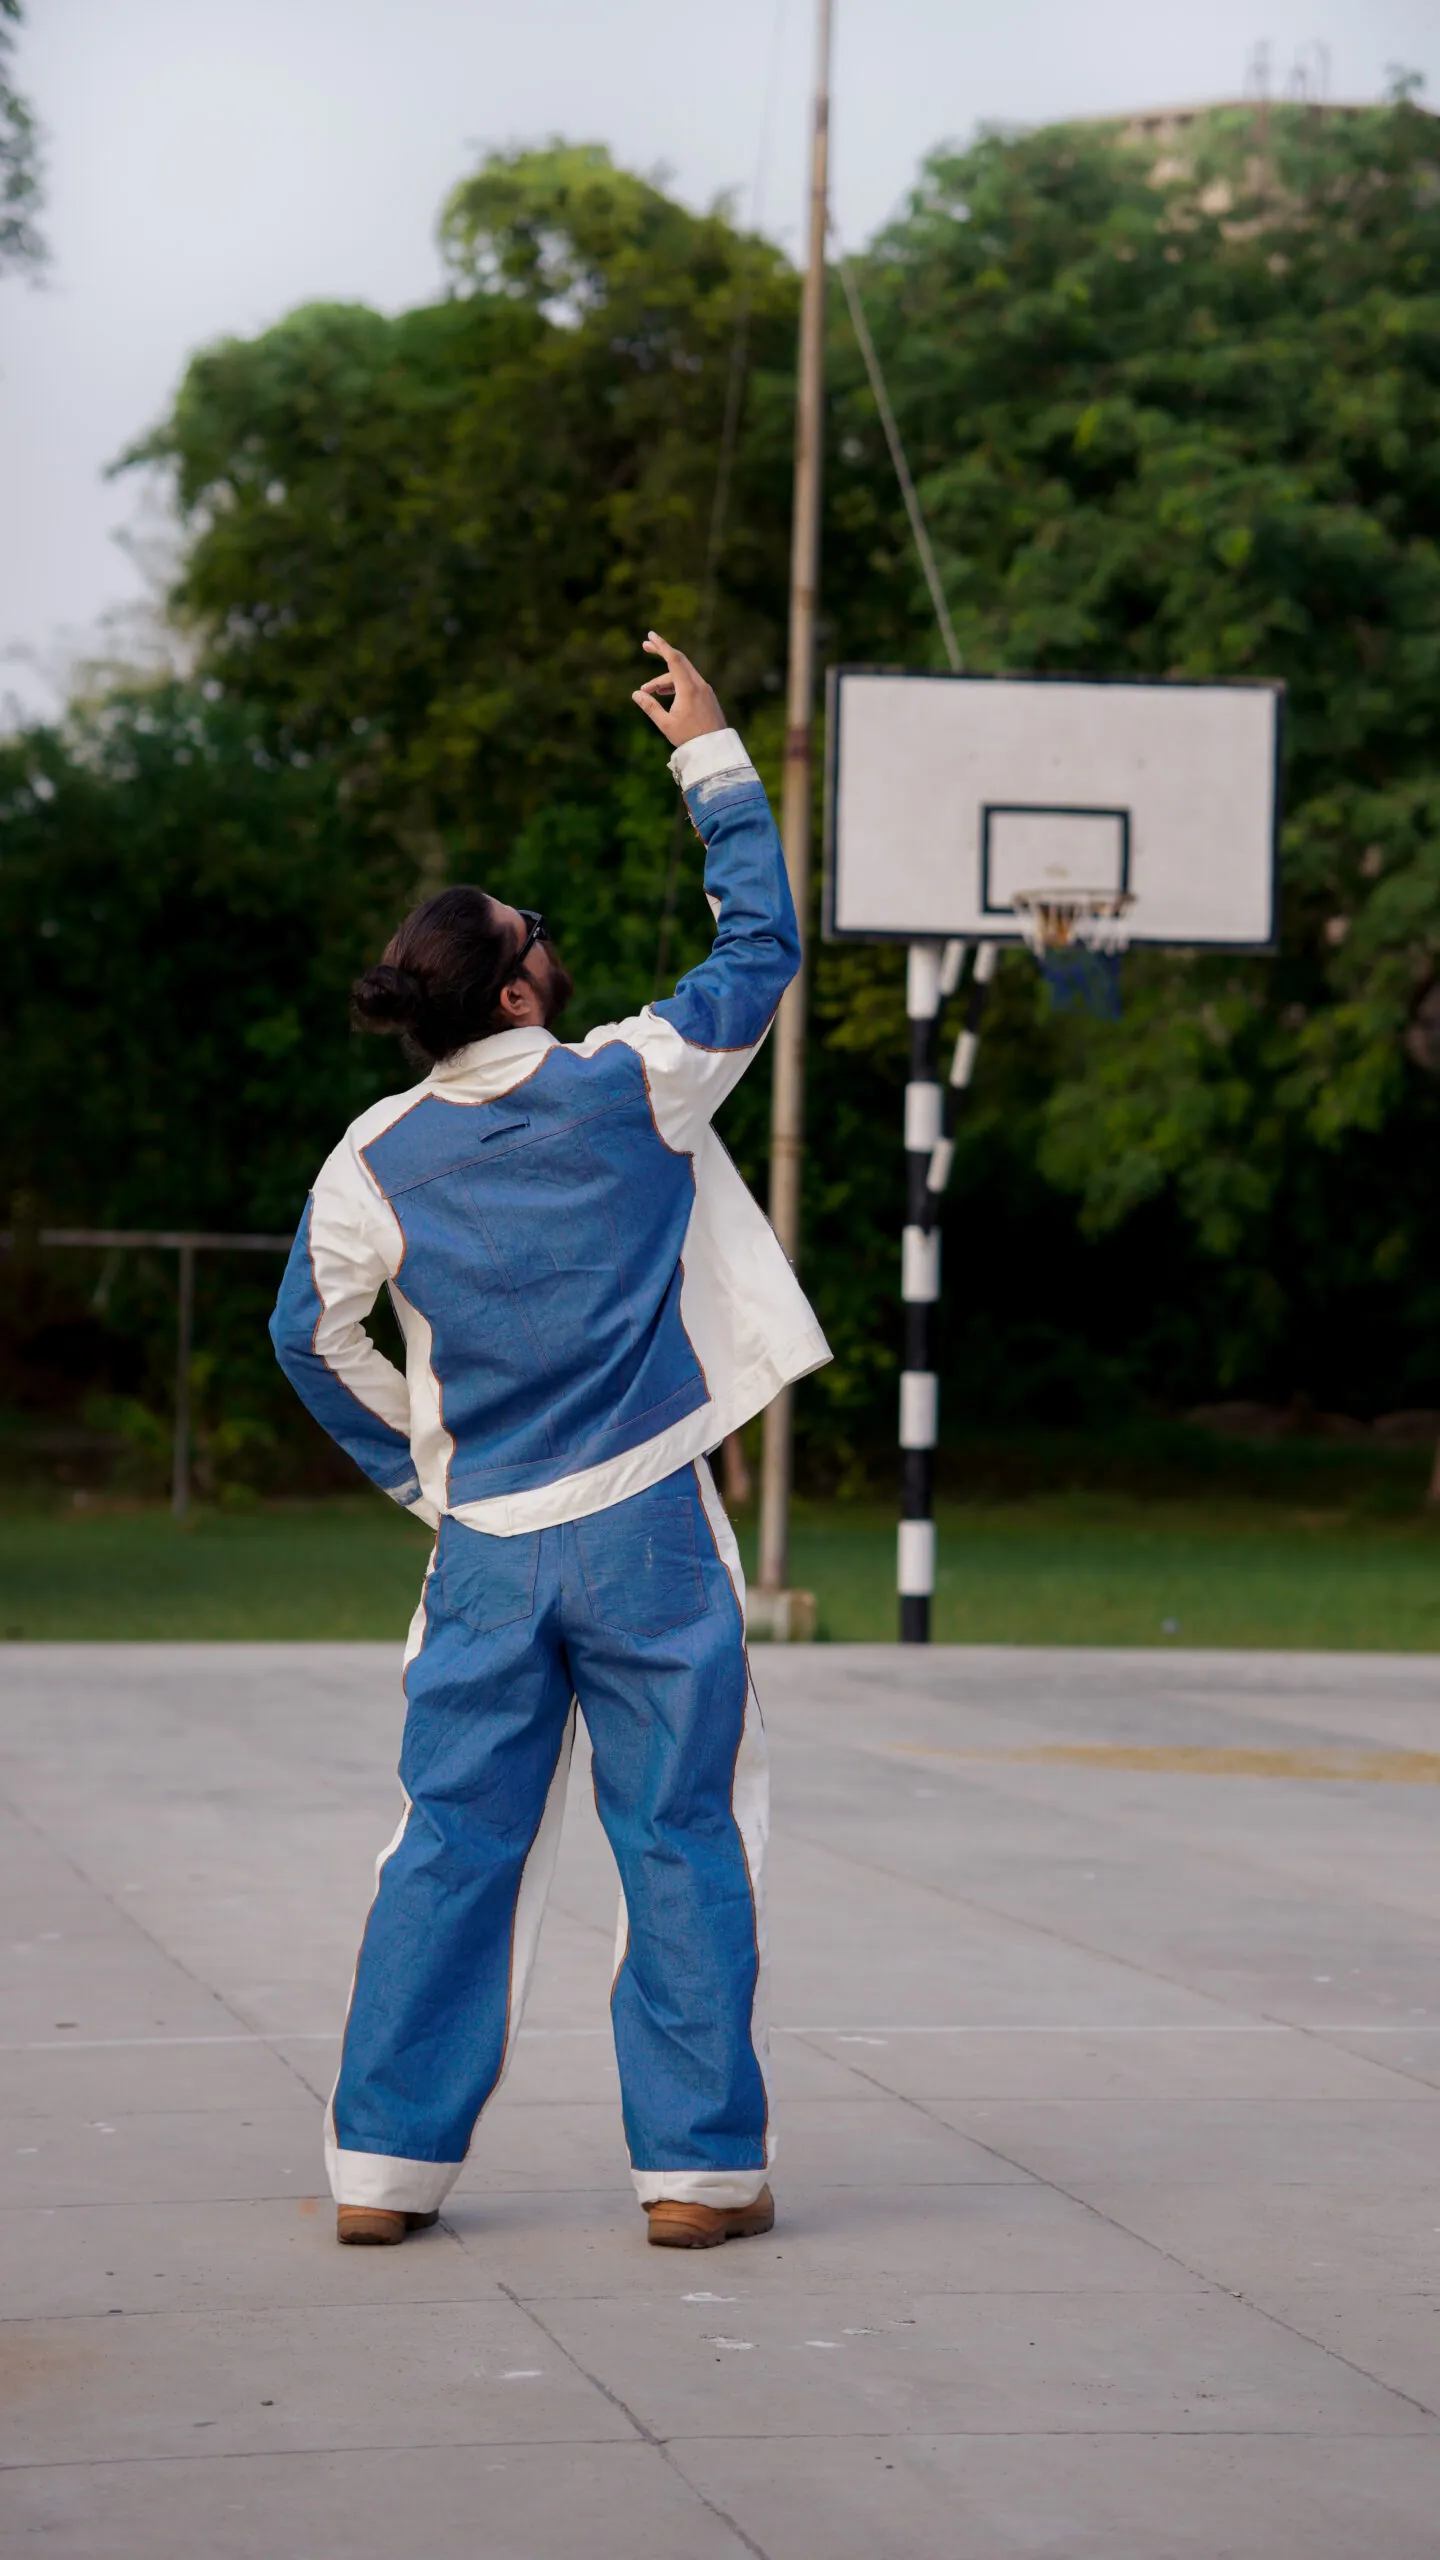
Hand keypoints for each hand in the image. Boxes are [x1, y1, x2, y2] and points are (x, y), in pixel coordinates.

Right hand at [632, 630, 725, 746]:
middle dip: (662, 653)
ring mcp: (705, 690)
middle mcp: (699, 684)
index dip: (661, 645)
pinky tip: (665, 693)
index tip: (650, 635)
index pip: (674, 659)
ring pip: (683, 674)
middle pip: (679, 661)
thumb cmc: (689, 739)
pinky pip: (690, 682)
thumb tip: (636, 694)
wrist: (715, 750)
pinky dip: (676, 684)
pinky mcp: (708, 696)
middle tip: (645, 646)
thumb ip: (650, 707)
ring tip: (649, 689)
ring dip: (665, 678)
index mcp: (688, 688)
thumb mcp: (665, 724)